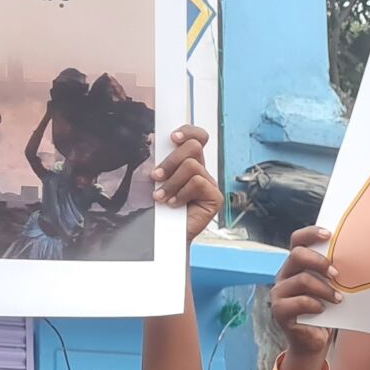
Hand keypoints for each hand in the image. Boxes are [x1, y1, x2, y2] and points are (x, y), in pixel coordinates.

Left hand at [149, 125, 221, 240]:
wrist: (164, 236)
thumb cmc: (157, 210)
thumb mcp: (155, 180)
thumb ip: (160, 161)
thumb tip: (156, 141)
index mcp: (189, 163)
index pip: (197, 138)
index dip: (188, 132)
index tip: (172, 138)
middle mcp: (201, 171)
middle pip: (193, 147)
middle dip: (171, 160)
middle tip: (156, 176)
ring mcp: (209, 184)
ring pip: (191, 166)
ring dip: (171, 182)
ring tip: (161, 197)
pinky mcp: (214, 198)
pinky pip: (197, 182)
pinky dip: (181, 193)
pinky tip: (174, 204)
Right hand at [270, 227, 339, 365]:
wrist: (313, 340)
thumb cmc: (324, 310)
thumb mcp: (329, 287)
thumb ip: (331, 272)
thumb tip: (354, 257)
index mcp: (295, 265)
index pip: (297, 240)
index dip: (311, 233)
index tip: (329, 235)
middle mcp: (284, 275)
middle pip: (297, 255)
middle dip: (319, 262)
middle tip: (337, 273)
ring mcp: (279, 292)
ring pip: (302, 280)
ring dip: (325, 289)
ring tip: (338, 298)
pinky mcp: (279, 310)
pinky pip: (300, 302)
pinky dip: (316, 304)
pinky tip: (323, 309)